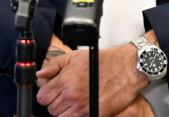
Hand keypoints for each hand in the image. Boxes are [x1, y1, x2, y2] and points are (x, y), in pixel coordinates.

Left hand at [36, 34, 150, 116]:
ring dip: (65, 111)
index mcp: (65, 81)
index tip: (54, 91)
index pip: (42, 97)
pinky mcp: (93, 115)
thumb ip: (54, 65)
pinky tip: (83, 106)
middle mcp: (71, 96)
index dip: (47, 93)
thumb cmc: (105, 61)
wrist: (127, 68)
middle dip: (57, 102)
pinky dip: (76, 115)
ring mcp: (82, 108)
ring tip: (76, 101)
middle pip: (51, 109)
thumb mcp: (76, 56)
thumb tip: (40, 74)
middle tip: (67, 95)